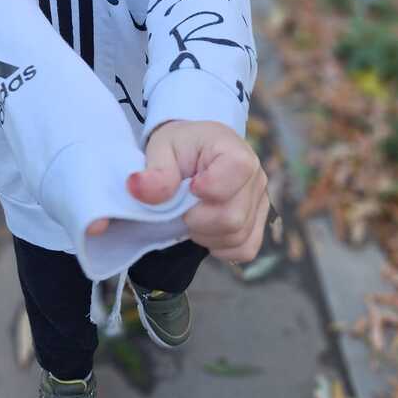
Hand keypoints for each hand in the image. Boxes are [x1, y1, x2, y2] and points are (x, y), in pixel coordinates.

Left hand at [86, 120, 271, 263]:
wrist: (191, 155)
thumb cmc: (178, 149)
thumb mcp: (161, 150)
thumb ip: (155, 171)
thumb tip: (137, 187)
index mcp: (235, 150)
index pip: (237, 172)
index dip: (209, 187)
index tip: (190, 185)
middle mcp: (256, 176)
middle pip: (232, 216)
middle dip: (197, 219)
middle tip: (182, 206)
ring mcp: (260, 201)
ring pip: (237, 236)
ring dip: (205, 234)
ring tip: (191, 214)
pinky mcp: (258, 223)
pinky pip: (245, 249)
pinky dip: (220, 247)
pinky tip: (205, 229)